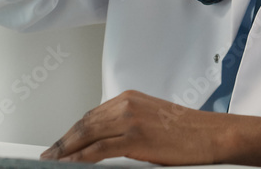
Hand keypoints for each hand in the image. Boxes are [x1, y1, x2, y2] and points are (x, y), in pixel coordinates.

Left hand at [39, 90, 260, 165]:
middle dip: (63, 142)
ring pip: (86, 135)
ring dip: (66, 151)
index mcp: (130, 98)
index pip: (91, 115)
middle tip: (48, 155)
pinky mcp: (135, 137)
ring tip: (52, 162)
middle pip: (84, 124)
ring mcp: (130, 119)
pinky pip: (98, 150)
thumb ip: (127, 125)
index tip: (60, 144)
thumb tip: (104, 142)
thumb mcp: (152, 120)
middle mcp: (127, 104)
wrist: (212, 134)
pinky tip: (70, 165)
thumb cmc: (187, 131)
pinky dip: (80, 159)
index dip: (72, 132)